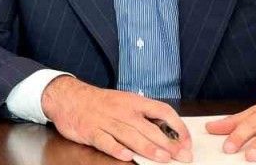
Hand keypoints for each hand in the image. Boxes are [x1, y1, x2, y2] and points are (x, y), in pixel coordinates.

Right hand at [41, 76, 192, 162]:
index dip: (177, 126)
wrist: (69, 97)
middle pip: (148, 127)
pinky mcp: (91, 131)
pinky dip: (116, 149)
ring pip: (130, 135)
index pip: (162, 110)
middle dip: (167, 143)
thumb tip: (169, 132)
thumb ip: (144, 116)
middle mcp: (122, 110)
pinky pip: (105, 141)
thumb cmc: (101, 103)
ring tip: (162, 158)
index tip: (186, 141)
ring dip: (147, 147)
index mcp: (134, 101)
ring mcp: (106, 121)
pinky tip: (126, 156)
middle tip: (182, 156)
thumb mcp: (124, 102)